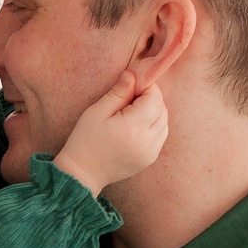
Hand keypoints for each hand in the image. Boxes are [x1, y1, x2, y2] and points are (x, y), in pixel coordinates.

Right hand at [52, 71, 168, 193]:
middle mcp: (146, 141)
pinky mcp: (150, 158)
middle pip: (162, 109)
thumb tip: (133, 74)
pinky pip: (160, 135)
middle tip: (131, 97)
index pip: (154, 99)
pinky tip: (136, 126)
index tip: (133, 85)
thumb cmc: (85, 140)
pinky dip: (154, 126)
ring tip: (133, 112)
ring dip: (154, 112)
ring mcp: (151, 152)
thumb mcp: (97, 112)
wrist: (83, 172)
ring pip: (164, 122)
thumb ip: (118, 92)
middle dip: (151, 98)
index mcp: (132, 128)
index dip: (147, 87)